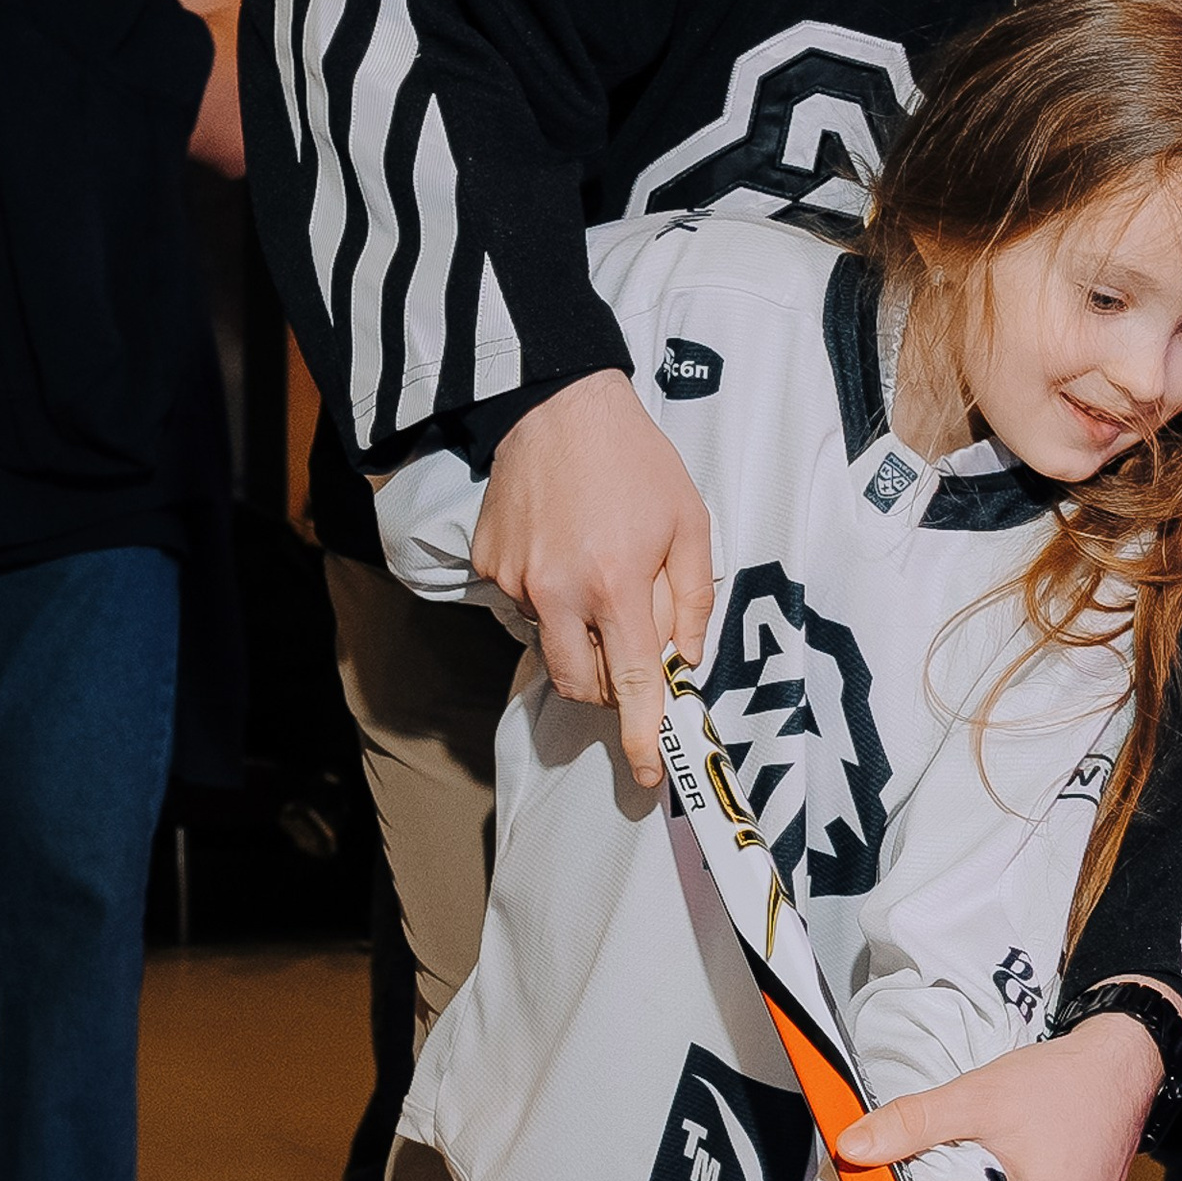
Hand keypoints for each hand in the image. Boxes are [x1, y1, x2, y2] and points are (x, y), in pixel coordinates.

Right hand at [471, 371, 717, 790]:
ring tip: (597, 577)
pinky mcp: (489, 566)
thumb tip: (686, 660)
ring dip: (578, 638)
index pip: (633, 684)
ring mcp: (517, 581)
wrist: (558, 405)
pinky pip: (523, 606)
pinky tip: (564, 550)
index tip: (649, 775)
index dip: (643, 736)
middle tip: (630, 653)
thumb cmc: (635, 461)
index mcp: (616, 585)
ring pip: (551, 648)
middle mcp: (560, 592)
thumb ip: (692, 601)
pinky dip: (549, 597)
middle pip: (581, 685)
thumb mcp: (690, 523)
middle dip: (608, 689)